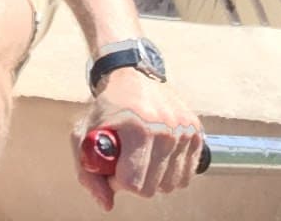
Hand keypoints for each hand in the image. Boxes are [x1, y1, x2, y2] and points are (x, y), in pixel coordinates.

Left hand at [72, 67, 202, 209]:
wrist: (133, 75)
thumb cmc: (106, 108)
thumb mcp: (84, 134)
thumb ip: (88, 173)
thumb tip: (107, 204)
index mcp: (138, 128)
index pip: (133, 183)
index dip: (117, 181)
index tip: (112, 166)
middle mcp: (166, 129)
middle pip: (151, 188)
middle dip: (134, 181)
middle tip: (126, 161)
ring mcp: (184, 131)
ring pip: (171, 186)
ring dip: (153, 178)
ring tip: (142, 157)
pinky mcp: (196, 132)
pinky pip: (185, 176)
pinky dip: (170, 173)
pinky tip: (157, 156)